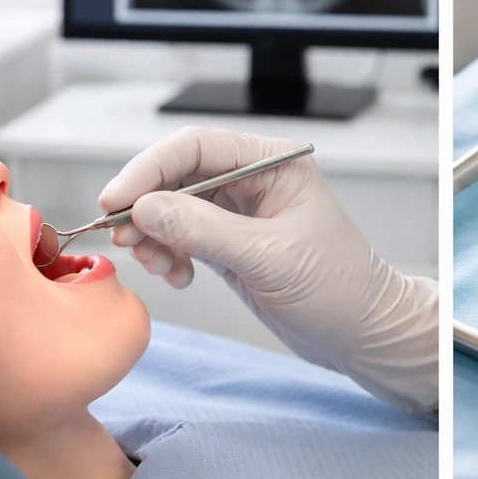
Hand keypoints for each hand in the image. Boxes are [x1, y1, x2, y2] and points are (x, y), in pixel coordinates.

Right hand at [99, 126, 437, 415]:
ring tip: (160, 267)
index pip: (195, 146)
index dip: (149, 169)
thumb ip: (205, 231)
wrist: (361, 332)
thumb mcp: (270, 257)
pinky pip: (181, 237)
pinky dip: (168, 254)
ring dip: (153, 236)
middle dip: (145, 208)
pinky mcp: (230, 244)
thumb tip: (144, 209)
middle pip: (176, 176)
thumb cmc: (338, 287)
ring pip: (172, 209)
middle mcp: (253, 180)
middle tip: (125, 242)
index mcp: (273, 162)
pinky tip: (179, 276)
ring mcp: (239, 213)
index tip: (116, 202)